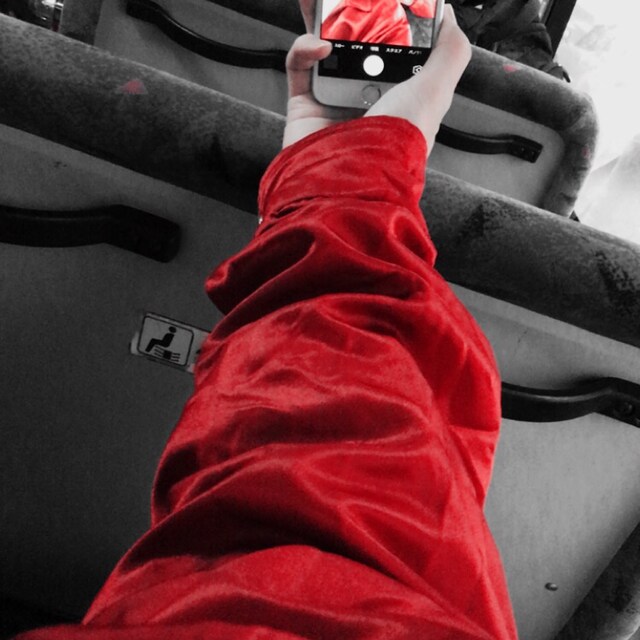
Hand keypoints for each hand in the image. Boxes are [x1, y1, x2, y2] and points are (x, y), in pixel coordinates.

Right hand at [283, 1, 470, 151]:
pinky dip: (306, 48)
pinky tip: (320, 44)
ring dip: (322, 19)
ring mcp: (333, 102)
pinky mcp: (304, 106)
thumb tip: (449, 20)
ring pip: (324, 48)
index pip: (396, 48)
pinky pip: (299, 66)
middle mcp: (366, 99)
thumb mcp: (436, 93)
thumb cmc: (395, 144)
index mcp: (400, 96)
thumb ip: (450, 53)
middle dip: (353, 15)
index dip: (392, 20)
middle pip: (358, 44)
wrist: (350, 183)